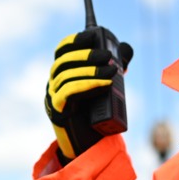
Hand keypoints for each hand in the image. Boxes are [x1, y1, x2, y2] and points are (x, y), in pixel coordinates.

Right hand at [44, 31, 132, 161]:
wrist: (89, 144)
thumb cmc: (96, 113)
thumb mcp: (107, 85)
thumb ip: (114, 66)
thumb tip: (126, 48)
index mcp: (63, 73)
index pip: (62, 50)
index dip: (75, 40)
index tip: (92, 35)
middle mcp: (54, 82)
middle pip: (63, 61)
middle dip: (87, 56)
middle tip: (109, 57)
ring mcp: (53, 96)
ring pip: (66, 76)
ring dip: (91, 71)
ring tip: (112, 72)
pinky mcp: (57, 110)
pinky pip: (68, 92)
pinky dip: (87, 85)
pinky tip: (103, 84)